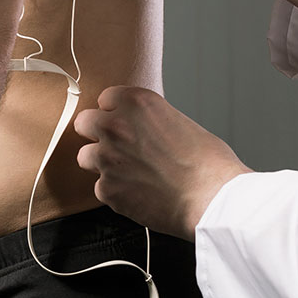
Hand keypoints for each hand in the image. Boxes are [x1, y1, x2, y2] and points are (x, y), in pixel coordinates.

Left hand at [73, 87, 251, 239]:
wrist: (212, 198)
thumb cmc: (207, 163)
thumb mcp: (179, 123)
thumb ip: (149, 121)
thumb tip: (139, 130)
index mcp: (136, 103)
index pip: (107, 98)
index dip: (116, 112)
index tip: (124, 122)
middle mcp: (116, 126)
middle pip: (84, 123)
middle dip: (96, 133)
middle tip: (115, 146)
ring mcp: (107, 158)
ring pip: (85, 156)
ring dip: (102, 163)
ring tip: (129, 173)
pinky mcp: (106, 189)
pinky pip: (101, 188)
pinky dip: (116, 192)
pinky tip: (139, 194)